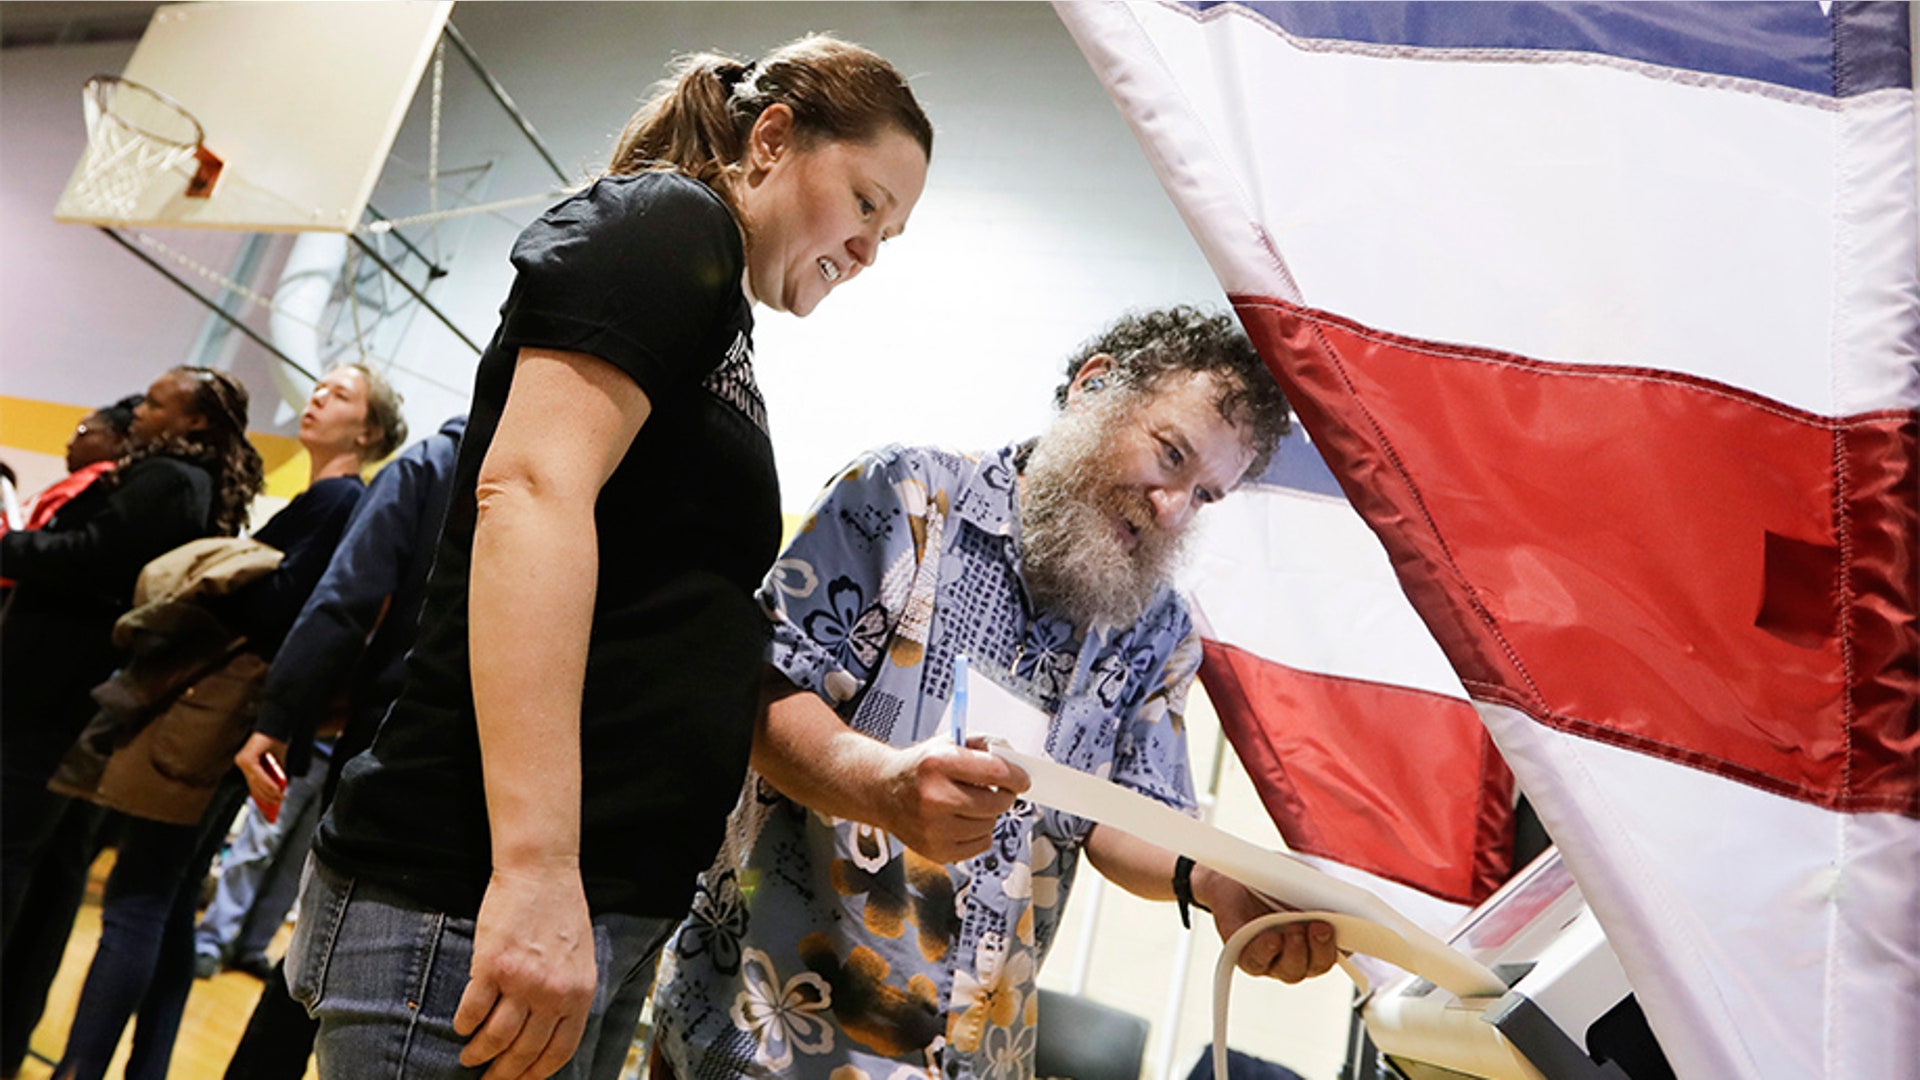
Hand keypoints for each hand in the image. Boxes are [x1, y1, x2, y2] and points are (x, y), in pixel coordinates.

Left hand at [234, 732, 289, 812]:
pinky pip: (259, 776)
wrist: (277, 725)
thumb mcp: (277, 762)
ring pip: (257, 782)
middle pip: (254, 786)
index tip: (269, 806)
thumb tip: (279, 791)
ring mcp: (243, 761)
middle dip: (267, 797)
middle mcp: (242, 762)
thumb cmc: (276, 740)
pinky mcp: (247, 759)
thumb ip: (276, 776)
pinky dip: (269, 784)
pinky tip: (277, 789)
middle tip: (278, 803)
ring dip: (270, 792)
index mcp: (247, 763)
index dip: (262, 797)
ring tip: (280, 797)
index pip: (252, 785)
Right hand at [454, 867, 596, 1078]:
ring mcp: (521, 982)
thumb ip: (569, 995)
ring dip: (479, 1054)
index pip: (559, 1052)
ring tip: (469, 1057)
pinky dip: (464, 1024)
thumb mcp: (581, 960)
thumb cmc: (561, 912)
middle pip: (524, 1051)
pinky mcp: (492, 967)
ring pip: (495, 1037)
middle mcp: (552, 993)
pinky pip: (473, 1010)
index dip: (536, 1074)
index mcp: (579, 994)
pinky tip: (461, 1027)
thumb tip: (550, 1031)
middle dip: (503, 1074)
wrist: (542, 872)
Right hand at [874, 736, 1029, 862]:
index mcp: (938, 764)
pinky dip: (979, 833)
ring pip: (990, 825)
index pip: (995, 771)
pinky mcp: (937, 850)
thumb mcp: (947, 743)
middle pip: (996, 803)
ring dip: (988, 815)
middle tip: (997, 791)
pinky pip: (981, 844)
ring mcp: (934, 827)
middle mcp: (934, 797)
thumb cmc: (918, 769)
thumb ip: (982, 747)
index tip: (1022, 779)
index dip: (1016, 776)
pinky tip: (964, 821)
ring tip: (970, 804)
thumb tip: (1015, 760)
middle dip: (1003, 796)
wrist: (883, 792)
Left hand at [1193, 865, 1338, 982]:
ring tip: (1295, 928)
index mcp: (1318, 939)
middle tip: (1321, 927)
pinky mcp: (1245, 956)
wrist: (1233, 873)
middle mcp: (1298, 955)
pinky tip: (1272, 939)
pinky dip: (1267, 951)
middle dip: (1322, 949)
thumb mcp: (1305, 877)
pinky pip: (1257, 962)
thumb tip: (1347, 899)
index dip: (1349, 947)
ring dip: (1297, 951)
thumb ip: (1327, 890)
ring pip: (1291, 970)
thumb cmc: (1274, 878)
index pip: (1341, 952)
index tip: (1354, 933)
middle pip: (1317, 966)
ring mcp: (1272, 960)